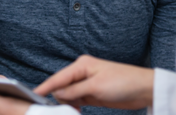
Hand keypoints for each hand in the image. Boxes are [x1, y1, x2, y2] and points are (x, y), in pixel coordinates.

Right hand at [34, 55, 153, 109]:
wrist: (143, 90)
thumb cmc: (123, 82)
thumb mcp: (96, 87)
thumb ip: (74, 91)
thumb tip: (57, 94)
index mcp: (81, 65)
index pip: (58, 77)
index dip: (45, 87)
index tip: (32, 96)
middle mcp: (82, 73)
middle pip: (61, 87)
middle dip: (57, 98)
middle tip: (55, 110)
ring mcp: (87, 84)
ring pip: (68, 95)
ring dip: (66, 104)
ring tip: (69, 112)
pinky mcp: (92, 94)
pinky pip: (76, 101)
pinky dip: (73, 107)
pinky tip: (74, 112)